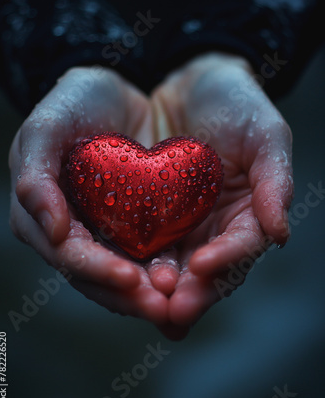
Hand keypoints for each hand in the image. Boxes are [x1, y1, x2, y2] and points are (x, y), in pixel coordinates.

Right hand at [9, 66, 172, 325]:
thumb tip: (52, 232)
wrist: (122, 95)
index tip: (130, 279)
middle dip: (130, 297)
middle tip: (164, 308)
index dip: (96, 270)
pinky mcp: (140, 229)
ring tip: (181, 307)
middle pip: (100, 280)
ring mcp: (109, 235)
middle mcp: (76, 235)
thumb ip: (36, 175)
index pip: (68, 256)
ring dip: (154, 295)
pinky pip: (155, 257)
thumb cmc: (78, 104)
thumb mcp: (47, 127)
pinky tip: (194, 283)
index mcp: (46, 217)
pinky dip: (173, 273)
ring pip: (129, 277)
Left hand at [151, 52, 293, 332]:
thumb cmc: (237, 105)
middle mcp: (214, 231)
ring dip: (157, 290)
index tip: (204, 268)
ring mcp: (181, 228)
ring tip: (143, 301)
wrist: (191, 86)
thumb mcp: (265, 134)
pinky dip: (132, 264)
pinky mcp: (149, 220)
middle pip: (205, 274)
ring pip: (172, 269)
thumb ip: (276, 181)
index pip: (241, 249)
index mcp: (248, 217)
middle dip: (189, 294)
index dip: (227, 261)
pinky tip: (117, 278)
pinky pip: (141, 246)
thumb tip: (281, 233)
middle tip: (170, 311)